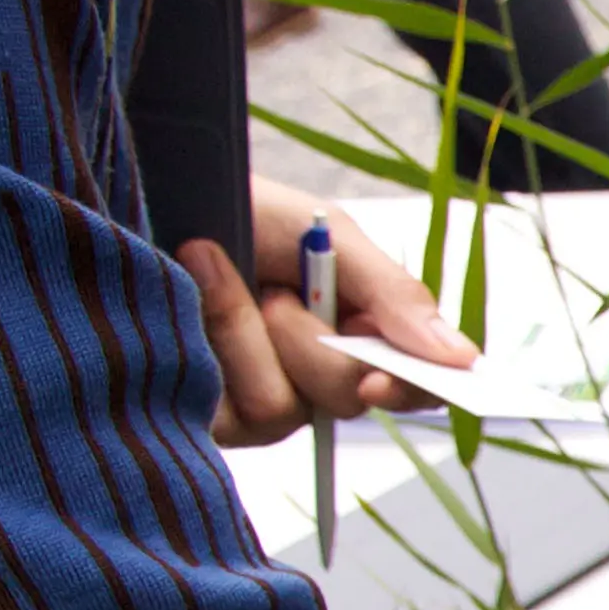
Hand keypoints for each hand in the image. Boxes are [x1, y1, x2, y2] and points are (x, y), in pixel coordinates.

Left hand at [179, 181, 475, 448]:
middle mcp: (314, 376)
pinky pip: (226, 410)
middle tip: (278, 289)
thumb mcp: (328, 236)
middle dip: (310, 341)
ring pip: (282, 408)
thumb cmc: (238, 208)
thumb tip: (462, 356)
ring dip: (247, 330)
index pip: (412, 385)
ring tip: (212, 265)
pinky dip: (210, 340)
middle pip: (347, 399)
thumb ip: (394, 295)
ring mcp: (258, 400)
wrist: (146, 194)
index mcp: (359, 333)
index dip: (409, 390)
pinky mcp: (205, 416)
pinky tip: (189, 301)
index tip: (379, 378)